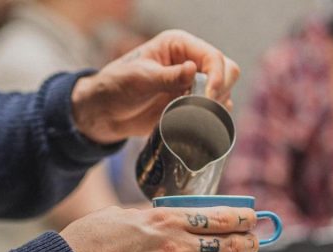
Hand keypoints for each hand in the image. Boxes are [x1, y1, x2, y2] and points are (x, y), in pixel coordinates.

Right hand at [60, 206, 258, 251]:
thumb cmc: (92, 239)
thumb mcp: (125, 214)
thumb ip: (154, 215)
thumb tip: (174, 216)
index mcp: (166, 219)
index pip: (220, 218)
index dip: (243, 218)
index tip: (252, 217)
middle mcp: (176, 247)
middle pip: (231, 245)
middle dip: (249, 243)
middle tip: (252, 242)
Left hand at [71, 30, 239, 143]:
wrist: (104, 113)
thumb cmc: (116, 87)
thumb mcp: (140, 79)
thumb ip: (167, 77)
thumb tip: (193, 69)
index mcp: (179, 45)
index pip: (213, 56)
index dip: (218, 76)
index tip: (210, 97)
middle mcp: (191, 61)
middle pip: (227, 71)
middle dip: (220, 91)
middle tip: (202, 109)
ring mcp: (193, 84)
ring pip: (224, 92)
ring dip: (215, 107)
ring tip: (191, 117)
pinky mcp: (190, 104)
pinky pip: (213, 111)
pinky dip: (210, 120)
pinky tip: (194, 125)